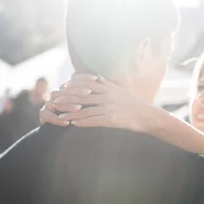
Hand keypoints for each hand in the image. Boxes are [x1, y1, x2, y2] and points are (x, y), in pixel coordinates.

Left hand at [39, 73, 156, 133]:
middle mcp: (107, 95)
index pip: (86, 83)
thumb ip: (109, 84)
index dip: (73, 85)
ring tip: (59, 115)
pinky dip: (82, 122)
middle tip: (55, 100)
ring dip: (70, 113)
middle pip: (82, 95)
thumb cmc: (135, 103)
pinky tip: (73, 125)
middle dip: (66, 98)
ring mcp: (109, 107)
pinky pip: (93, 120)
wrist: (148, 116)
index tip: (63, 87)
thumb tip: (98, 78)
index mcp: (109, 87)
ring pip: (84, 109)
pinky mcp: (111, 119)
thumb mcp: (122, 90)